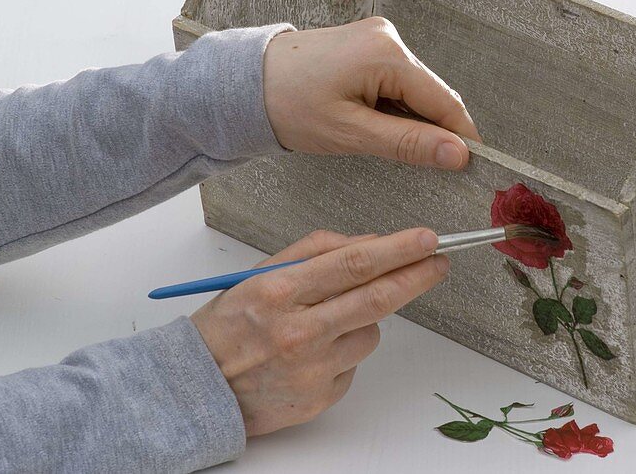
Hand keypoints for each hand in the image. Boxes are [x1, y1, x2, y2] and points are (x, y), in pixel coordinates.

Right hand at [191, 228, 448, 435]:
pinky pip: (355, 363)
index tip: (426, 238)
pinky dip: (347, 349)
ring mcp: (312, 369)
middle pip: (377, 298)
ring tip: (330, 319)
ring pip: (371, 332)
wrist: (196, 389)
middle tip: (439, 261)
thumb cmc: (229, 326)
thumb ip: (315, 251)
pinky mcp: (321, 397)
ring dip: (368, 317)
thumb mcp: (261, 273)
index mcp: (279, 292)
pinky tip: (314, 352)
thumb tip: (371, 242)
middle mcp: (298, 332)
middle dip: (417, 275)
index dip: (398, 250)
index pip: (354, 264)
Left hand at [262, 16, 479, 167]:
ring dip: (411, 117)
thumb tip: (458, 154)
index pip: (444, 100)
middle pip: (432, 92)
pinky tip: (372, 121)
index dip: (461, 135)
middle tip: (426, 165)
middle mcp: (388, 36)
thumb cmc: (287, 105)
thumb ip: (409, 144)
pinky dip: (394, 104)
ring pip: (416, 88)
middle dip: (433, 128)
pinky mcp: (368, 43)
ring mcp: (378, 36)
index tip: (471, 165)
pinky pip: (397, 79)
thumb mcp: (351, 133)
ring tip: (379, 139)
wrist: (243, 83)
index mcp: (387, 54)